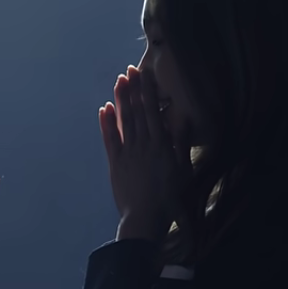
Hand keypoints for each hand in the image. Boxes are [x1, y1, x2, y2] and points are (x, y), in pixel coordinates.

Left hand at [98, 65, 189, 241]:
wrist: (145, 218)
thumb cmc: (170, 198)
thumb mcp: (183, 171)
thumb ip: (181, 144)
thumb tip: (183, 119)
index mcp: (161, 144)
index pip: (152, 111)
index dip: (147, 91)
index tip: (144, 74)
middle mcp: (142, 144)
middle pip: (136, 111)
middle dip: (133, 89)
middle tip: (129, 70)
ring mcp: (127, 152)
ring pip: (123, 120)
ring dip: (120, 100)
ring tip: (119, 81)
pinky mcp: (115, 163)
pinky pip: (109, 139)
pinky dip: (106, 123)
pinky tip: (104, 108)